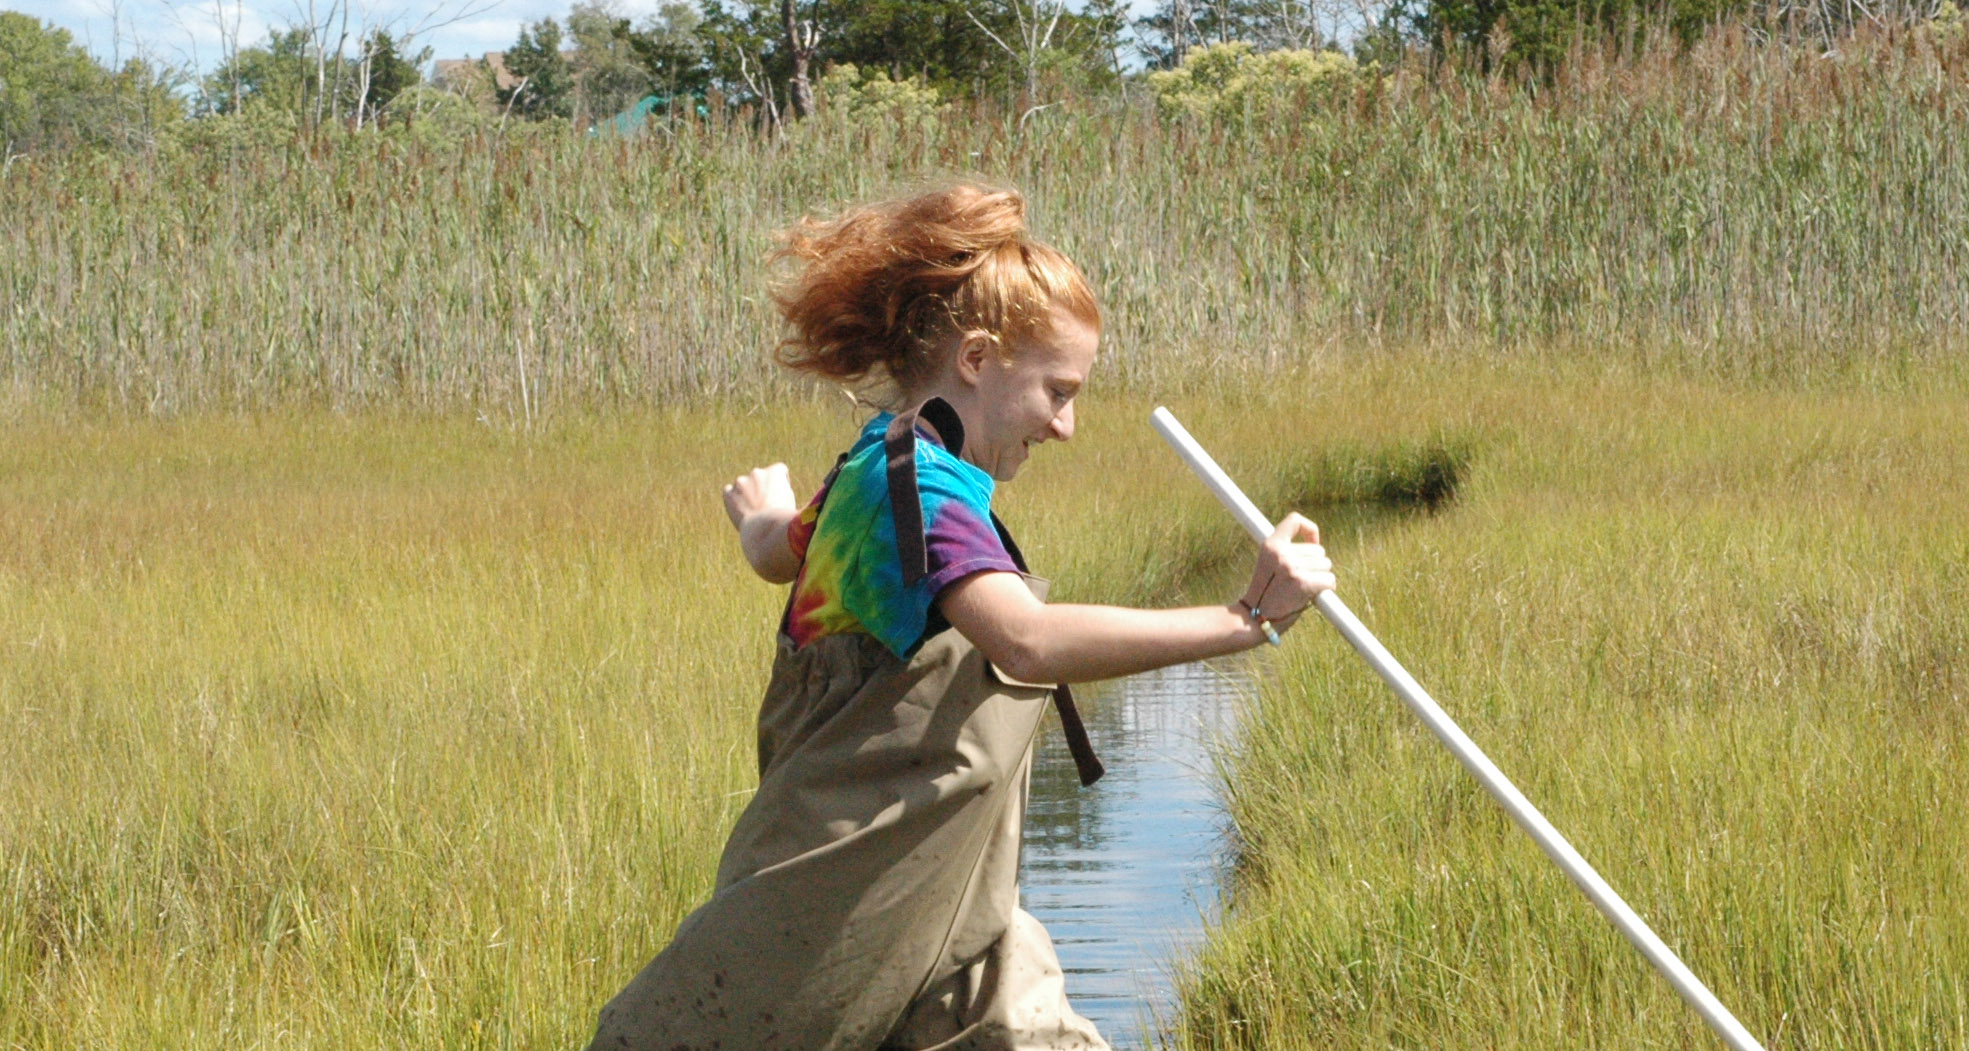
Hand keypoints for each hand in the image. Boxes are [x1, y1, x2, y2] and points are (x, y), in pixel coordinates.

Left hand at [722, 463, 796, 531]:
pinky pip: (729, 491)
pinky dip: (734, 499)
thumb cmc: (780, 518)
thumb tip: (770, 490)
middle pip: (760, 479)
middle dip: (762, 489)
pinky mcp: (728, 492)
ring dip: (748, 495)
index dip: (781, 483)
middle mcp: (757, 472)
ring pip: (744, 487)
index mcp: (774, 472)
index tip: (780, 496)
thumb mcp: (788, 501)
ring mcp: (741, 481)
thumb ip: (779, 490)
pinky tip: (741, 510)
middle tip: (765, 507)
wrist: (764, 529)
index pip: (779, 470)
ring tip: (754, 513)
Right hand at [1240, 513, 1334, 635]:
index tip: (1312, 543)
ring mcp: (1291, 567)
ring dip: (1320, 578)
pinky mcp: (1301, 583)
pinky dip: (1326, 588)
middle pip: (1319, 550)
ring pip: (1326, 565)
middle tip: (1300, 580)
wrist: (1254, 618)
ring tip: (1303, 589)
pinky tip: (1313, 596)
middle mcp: (1280, 552)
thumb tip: (1317, 548)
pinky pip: (1329, 580)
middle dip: (1316, 566)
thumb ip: (1288, 552)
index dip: (1310, 530)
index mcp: (1270, 544)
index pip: (1294, 520)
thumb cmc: (1267, 594)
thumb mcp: (1270, 565)